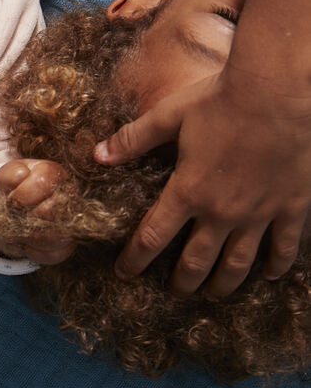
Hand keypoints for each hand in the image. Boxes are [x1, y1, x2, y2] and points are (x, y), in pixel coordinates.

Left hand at [0, 158, 74, 263]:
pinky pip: (55, 253)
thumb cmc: (10, 192)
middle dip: (24, 218)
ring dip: (30, 236)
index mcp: (52, 172)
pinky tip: (27, 242)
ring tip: (20, 231)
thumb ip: (9, 175)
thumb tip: (22, 176)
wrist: (11, 215)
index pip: (43, 183)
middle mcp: (68, 194)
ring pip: (56, 236)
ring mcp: (71, 220)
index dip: (21, 196)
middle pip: (50, 212)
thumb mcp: (4, 179)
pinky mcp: (69, 243)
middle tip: (14, 217)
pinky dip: (34, 251)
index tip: (10, 202)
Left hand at [95, 70, 310, 296]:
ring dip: (224, 284)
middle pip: (196, 261)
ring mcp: (259, 213)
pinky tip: (268, 275)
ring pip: (238, 263)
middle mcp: (222, 212)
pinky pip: (283, 247)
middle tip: (176, 291)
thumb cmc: (220, 100)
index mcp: (188, 191)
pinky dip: (275, 265)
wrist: (278, 91)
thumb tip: (97, 155)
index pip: (152, 237)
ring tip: (214, 296)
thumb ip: (132, 140)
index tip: (124, 273)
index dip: (135, 260)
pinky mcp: (292, 207)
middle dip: (182, 281)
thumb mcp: (168, 116)